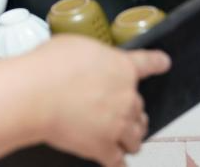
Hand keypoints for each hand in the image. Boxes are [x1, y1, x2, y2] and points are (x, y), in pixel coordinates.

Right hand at [24, 36, 170, 165]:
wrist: (36, 94)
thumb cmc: (49, 67)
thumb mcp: (74, 45)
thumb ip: (92, 55)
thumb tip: (88, 60)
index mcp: (122, 68)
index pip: (148, 64)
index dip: (157, 63)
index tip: (163, 63)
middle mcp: (126, 98)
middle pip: (139, 106)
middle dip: (129, 109)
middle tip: (115, 109)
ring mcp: (117, 125)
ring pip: (135, 137)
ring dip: (130, 137)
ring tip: (122, 137)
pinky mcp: (104, 147)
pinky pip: (118, 161)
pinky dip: (117, 161)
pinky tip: (115, 161)